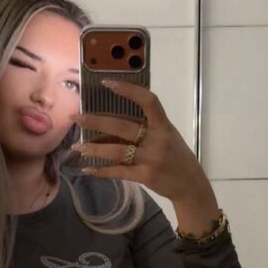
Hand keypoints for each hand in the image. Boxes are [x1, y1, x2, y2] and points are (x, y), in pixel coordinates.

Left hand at [71, 79, 205, 201]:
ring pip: (116, 151)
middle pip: (123, 127)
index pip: (148, 101)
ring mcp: (151, 159)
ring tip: (77, 146)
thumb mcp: (167, 136)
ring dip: (94, 148)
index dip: (129, 90)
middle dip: (96, 122)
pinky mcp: (145, 176)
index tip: (107, 83)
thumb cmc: (176, 156)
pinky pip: (119, 172)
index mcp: (164, 125)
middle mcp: (157, 140)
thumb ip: (146, 128)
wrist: (191, 185)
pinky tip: (88, 170)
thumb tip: (109, 125)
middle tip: (76, 118)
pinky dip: (102, 171)